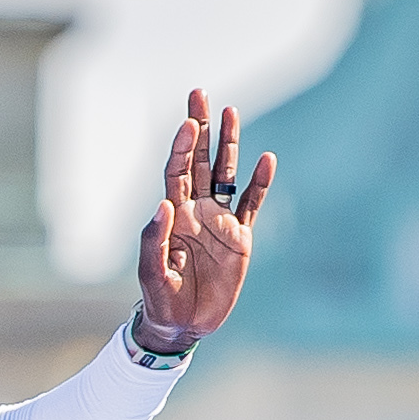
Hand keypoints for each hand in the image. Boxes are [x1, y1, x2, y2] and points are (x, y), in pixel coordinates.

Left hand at [130, 88, 272, 354]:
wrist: (184, 325)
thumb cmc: (161, 299)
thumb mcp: (152, 273)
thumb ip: (154, 240)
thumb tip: (165, 205)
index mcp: (173, 214)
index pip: (177, 172)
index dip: (182, 147)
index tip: (188, 124)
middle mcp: (196, 210)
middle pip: (198, 160)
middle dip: (200, 128)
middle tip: (199, 94)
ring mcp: (219, 221)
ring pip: (225, 174)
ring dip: (228, 145)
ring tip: (231, 111)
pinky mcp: (239, 238)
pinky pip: (251, 204)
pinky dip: (259, 183)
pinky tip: (266, 160)